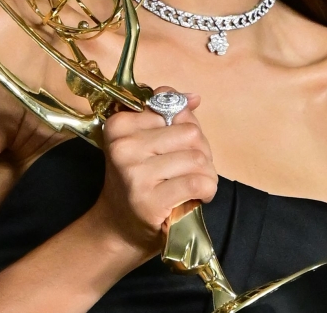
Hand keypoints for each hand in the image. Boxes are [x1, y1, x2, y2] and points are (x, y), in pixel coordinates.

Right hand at [90, 87, 217, 256]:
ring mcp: (135, 173)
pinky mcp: (150, 200)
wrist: (119, 227)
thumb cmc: (139, 179)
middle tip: (187, 169)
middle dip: (199, 151)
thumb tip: (194, 98)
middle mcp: (123, 146)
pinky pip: (197, 181)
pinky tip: (198, 196)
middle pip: (190, 133)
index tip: (175, 148)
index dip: (185, 129)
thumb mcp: (145, 141)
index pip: (174, 110)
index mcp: (120, 125)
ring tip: (192, 184)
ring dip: (206, 173)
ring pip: (197, 158)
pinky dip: (207, 189)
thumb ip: (168, 114)